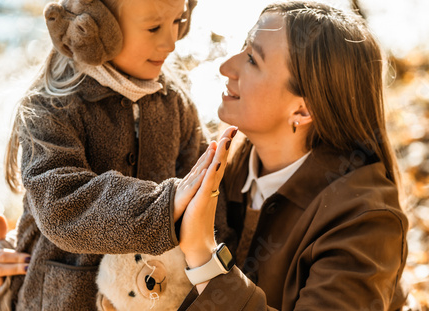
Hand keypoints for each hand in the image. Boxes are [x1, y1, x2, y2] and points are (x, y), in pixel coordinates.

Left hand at [179, 126, 236, 266]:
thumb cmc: (195, 225)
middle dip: (225, 144)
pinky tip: (216, 163)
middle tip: (233, 127)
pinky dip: (211, 173)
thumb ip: (201, 190)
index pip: (217, 162)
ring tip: (225, 138)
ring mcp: (207, 195)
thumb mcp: (197, 202)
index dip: (221, 147)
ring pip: (215, 170)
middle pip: (220, 162)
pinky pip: (207, 185)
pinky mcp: (201, 203)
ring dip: (221, 154)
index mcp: (209, 186)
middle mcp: (211, 188)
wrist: (197, 246)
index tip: (227, 131)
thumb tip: (203, 181)